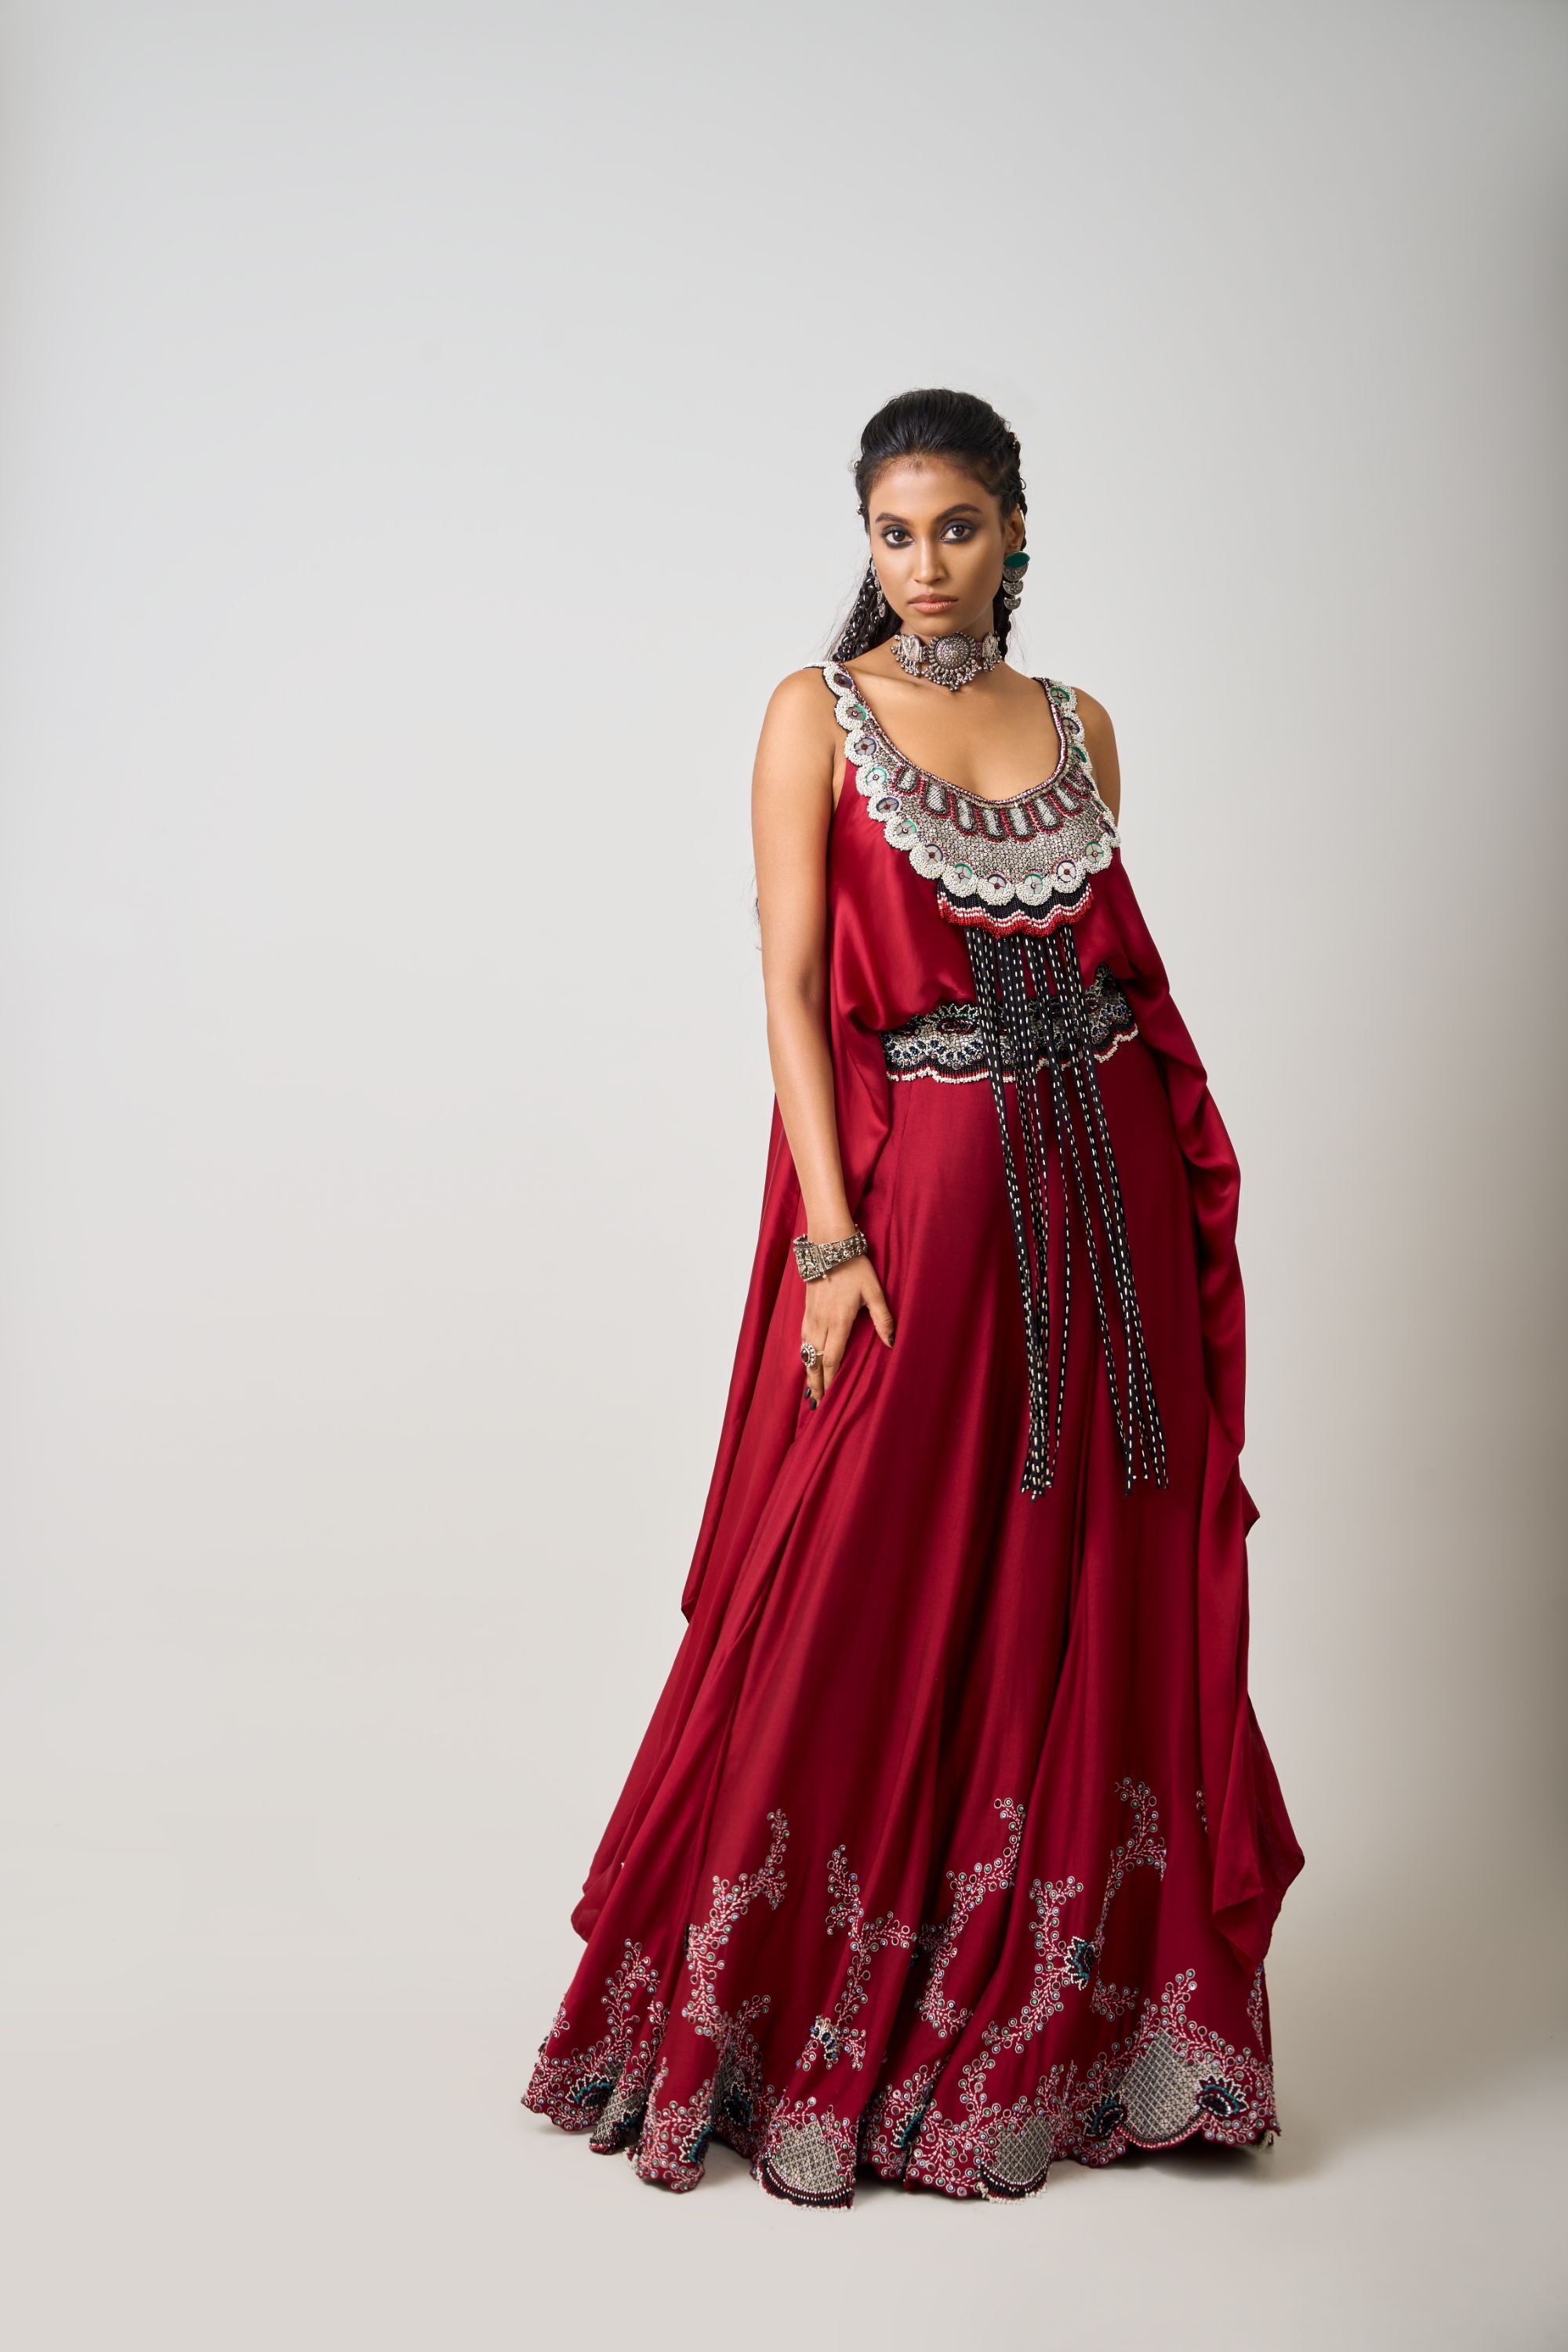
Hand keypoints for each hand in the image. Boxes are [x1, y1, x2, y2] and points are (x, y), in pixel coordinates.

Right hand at [801, 1254, 894, 1406]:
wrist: (831, 1247)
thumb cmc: (855, 1268)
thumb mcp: (874, 1292)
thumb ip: (883, 1319)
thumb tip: (892, 1342)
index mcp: (839, 1322)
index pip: (832, 1359)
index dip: (831, 1379)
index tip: (831, 1396)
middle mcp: (821, 1323)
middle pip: (815, 1360)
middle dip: (816, 1382)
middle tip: (816, 1402)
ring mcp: (811, 1316)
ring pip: (806, 1350)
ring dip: (808, 1370)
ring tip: (810, 1388)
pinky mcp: (806, 1310)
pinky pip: (803, 1337)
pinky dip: (804, 1353)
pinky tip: (806, 1359)